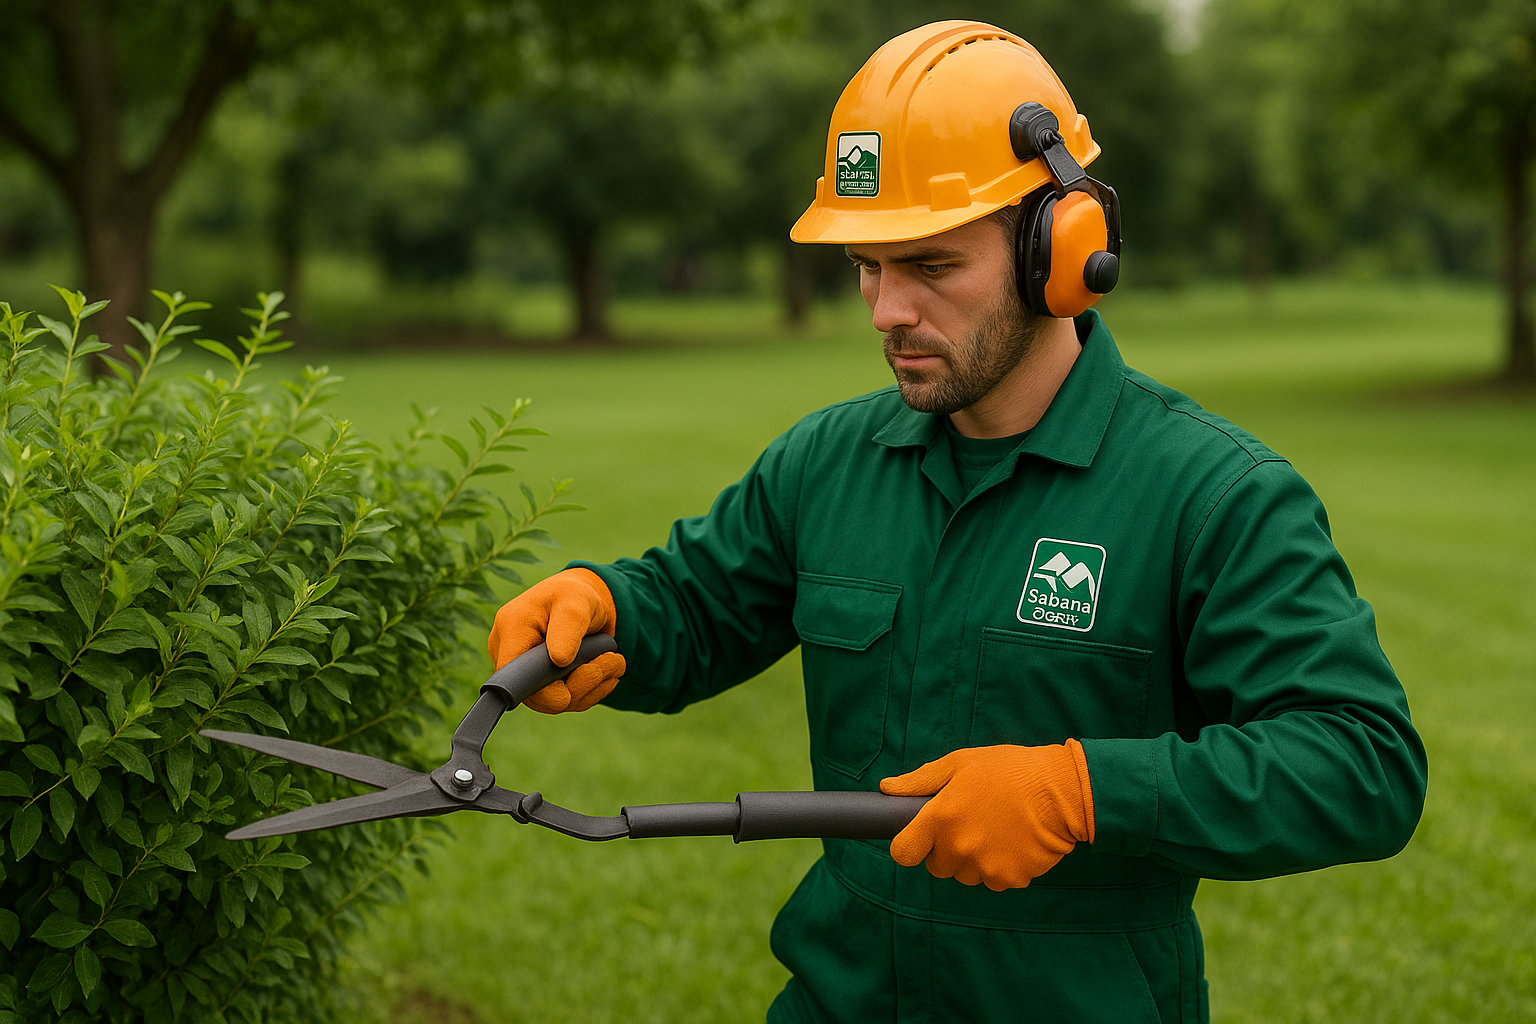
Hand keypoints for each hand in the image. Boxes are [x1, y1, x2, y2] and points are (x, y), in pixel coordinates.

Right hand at [487, 568, 624, 712]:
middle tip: (611, 662)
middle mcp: (511, 653)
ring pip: (557, 702)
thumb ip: (567, 628)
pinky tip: (606, 670)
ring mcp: (525, 671)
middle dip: (580, 685)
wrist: (584, 601)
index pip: (512, 676)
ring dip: (592, 686)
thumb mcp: (576, 601)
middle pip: (537, 696)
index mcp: (511, 629)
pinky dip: (592, 690)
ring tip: (614, 660)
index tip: (572, 690)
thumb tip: (558, 660)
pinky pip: (568, 700)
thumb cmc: (575, 595)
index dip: (543, 692)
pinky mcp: (543, 683)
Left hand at [879, 741, 1094, 890]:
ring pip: (966, 875)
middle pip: (936, 867)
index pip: (902, 853)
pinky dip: (1000, 866)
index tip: (920, 837)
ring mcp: (985, 868)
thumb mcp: (961, 763)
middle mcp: (959, 848)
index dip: (909, 845)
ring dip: (973, 860)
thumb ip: (920, 781)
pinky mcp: (1010, 879)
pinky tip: (1013, 842)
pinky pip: (994, 880)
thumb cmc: (1010, 770)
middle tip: (968, 824)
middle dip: (946, 850)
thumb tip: (887, 789)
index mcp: (940, 819)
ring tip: (994, 830)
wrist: (1062, 790)